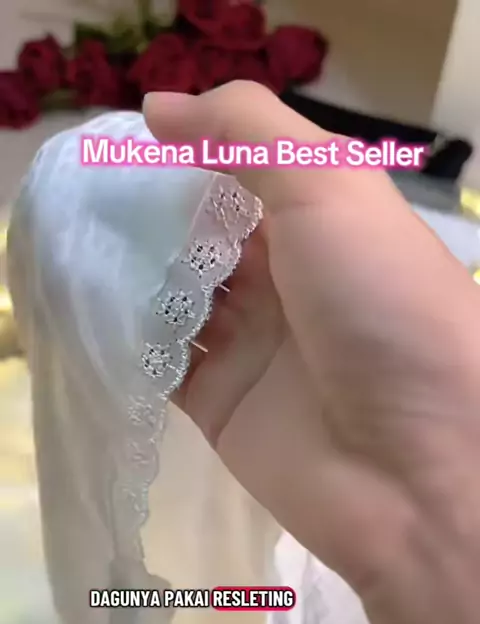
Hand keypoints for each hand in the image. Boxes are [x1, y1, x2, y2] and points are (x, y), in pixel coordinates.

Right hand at [145, 82, 479, 594]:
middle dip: (152, 217)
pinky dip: (130, 339)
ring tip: (84, 253)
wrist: (414, 467)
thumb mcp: (330, 187)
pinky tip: (95, 313)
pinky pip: (163, 363)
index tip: (130, 146)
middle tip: (94, 204)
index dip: (189, 155)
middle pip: (203, 236)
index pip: (243, 174)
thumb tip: (158, 106)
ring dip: (134, 275)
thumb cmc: (381, 306)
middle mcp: (287, 283)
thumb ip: (246, 132)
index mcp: (323, 223)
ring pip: (176, 297)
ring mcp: (253, 347)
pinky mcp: (221, 405)